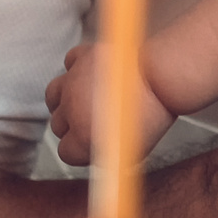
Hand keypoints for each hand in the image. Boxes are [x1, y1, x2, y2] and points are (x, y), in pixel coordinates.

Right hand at [46, 44, 173, 167]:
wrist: (164, 75)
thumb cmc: (155, 111)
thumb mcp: (133, 147)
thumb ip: (110, 154)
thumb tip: (102, 160)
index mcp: (83, 137)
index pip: (65, 152)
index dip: (81, 150)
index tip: (92, 145)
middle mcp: (72, 109)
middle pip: (58, 124)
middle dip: (73, 126)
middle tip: (94, 122)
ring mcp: (73, 81)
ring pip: (54, 95)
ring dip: (65, 100)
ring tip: (84, 100)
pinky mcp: (82, 58)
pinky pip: (69, 63)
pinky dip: (76, 68)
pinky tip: (90, 73)